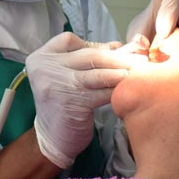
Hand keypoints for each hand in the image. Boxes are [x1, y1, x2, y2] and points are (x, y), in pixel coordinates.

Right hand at [25, 32, 146, 168]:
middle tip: (139, 58)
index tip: (113, 50)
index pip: (69, 40)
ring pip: (97, 73)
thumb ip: (84, 59)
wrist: (52, 139)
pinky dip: (117, 90)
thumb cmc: (62, 104)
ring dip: (121, 72)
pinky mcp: (72, 103)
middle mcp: (44, 69)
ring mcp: (57, 86)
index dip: (94, 44)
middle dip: (116, 57)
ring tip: (137, 71)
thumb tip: (119, 46)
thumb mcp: (65, 76)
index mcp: (40, 58)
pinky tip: (128, 89)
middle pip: (88, 55)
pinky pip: (102, 92)